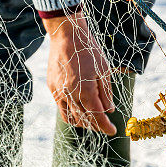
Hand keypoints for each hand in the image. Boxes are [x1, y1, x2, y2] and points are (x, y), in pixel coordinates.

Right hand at [43, 11, 115, 135]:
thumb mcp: (104, 70)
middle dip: (96, 126)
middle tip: (104, 126)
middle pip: (84, 120)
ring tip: (91, 121)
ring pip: (70, 118)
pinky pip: (61, 108)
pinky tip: (79, 110)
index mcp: (86, 91)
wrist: (66, 35)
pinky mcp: (52, 88)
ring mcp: (59, 92)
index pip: (97, 116)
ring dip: (82, 123)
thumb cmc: (88, 50)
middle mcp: (71, 95)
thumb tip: (109, 110)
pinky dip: (71, 114)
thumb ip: (106, 93)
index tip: (112, 131)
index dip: (105, 126)